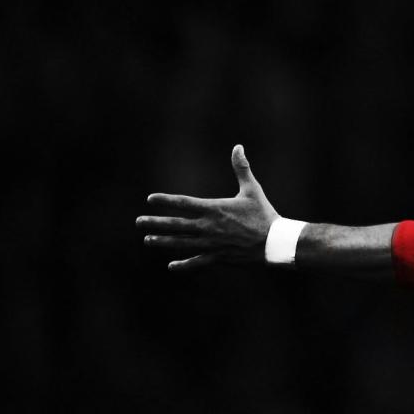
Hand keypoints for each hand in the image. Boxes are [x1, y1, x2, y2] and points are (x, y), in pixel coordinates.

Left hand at [138, 145, 279, 270]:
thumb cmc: (264, 215)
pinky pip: (197, 262)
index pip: (184, 203)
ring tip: (147, 240)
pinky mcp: (218, 257)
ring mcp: (212, 243)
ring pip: (181, 243)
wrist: (275, 242)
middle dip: (156, 223)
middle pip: (176, 224)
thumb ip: (242, 169)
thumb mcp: (253, 190)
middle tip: (138, 222)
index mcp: (215, 209)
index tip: (150, 199)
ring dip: (163, 242)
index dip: (166, 201)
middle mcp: (209, 227)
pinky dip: (184, 265)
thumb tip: (238, 146)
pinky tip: (171, 266)